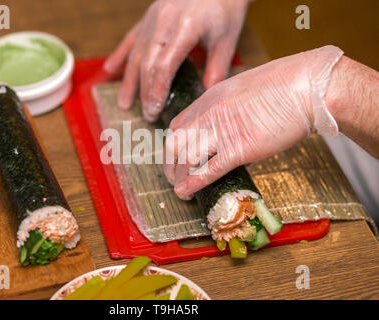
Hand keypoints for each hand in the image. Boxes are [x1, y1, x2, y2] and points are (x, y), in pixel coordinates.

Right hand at [104, 0, 248, 121]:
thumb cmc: (225, 7)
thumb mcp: (227, 39)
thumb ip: (216, 69)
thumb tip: (206, 99)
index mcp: (185, 27)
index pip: (164, 66)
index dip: (156, 91)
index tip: (154, 111)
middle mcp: (164, 21)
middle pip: (147, 63)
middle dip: (145, 92)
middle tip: (146, 115)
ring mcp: (152, 17)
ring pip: (136, 53)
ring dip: (129, 80)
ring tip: (124, 103)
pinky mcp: (148, 15)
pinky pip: (131, 38)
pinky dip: (120, 55)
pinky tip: (110, 70)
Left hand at [164, 45, 343, 198]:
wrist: (307, 87)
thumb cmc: (283, 85)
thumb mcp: (242, 88)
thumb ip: (226, 106)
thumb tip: (222, 123)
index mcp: (210, 97)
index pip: (178, 124)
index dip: (173, 144)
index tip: (175, 156)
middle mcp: (210, 114)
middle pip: (175, 142)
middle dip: (169, 163)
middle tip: (172, 177)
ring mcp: (224, 131)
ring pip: (187, 158)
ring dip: (179, 176)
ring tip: (179, 189)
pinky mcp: (240, 148)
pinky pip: (209, 170)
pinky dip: (193, 183)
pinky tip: (186, 192)